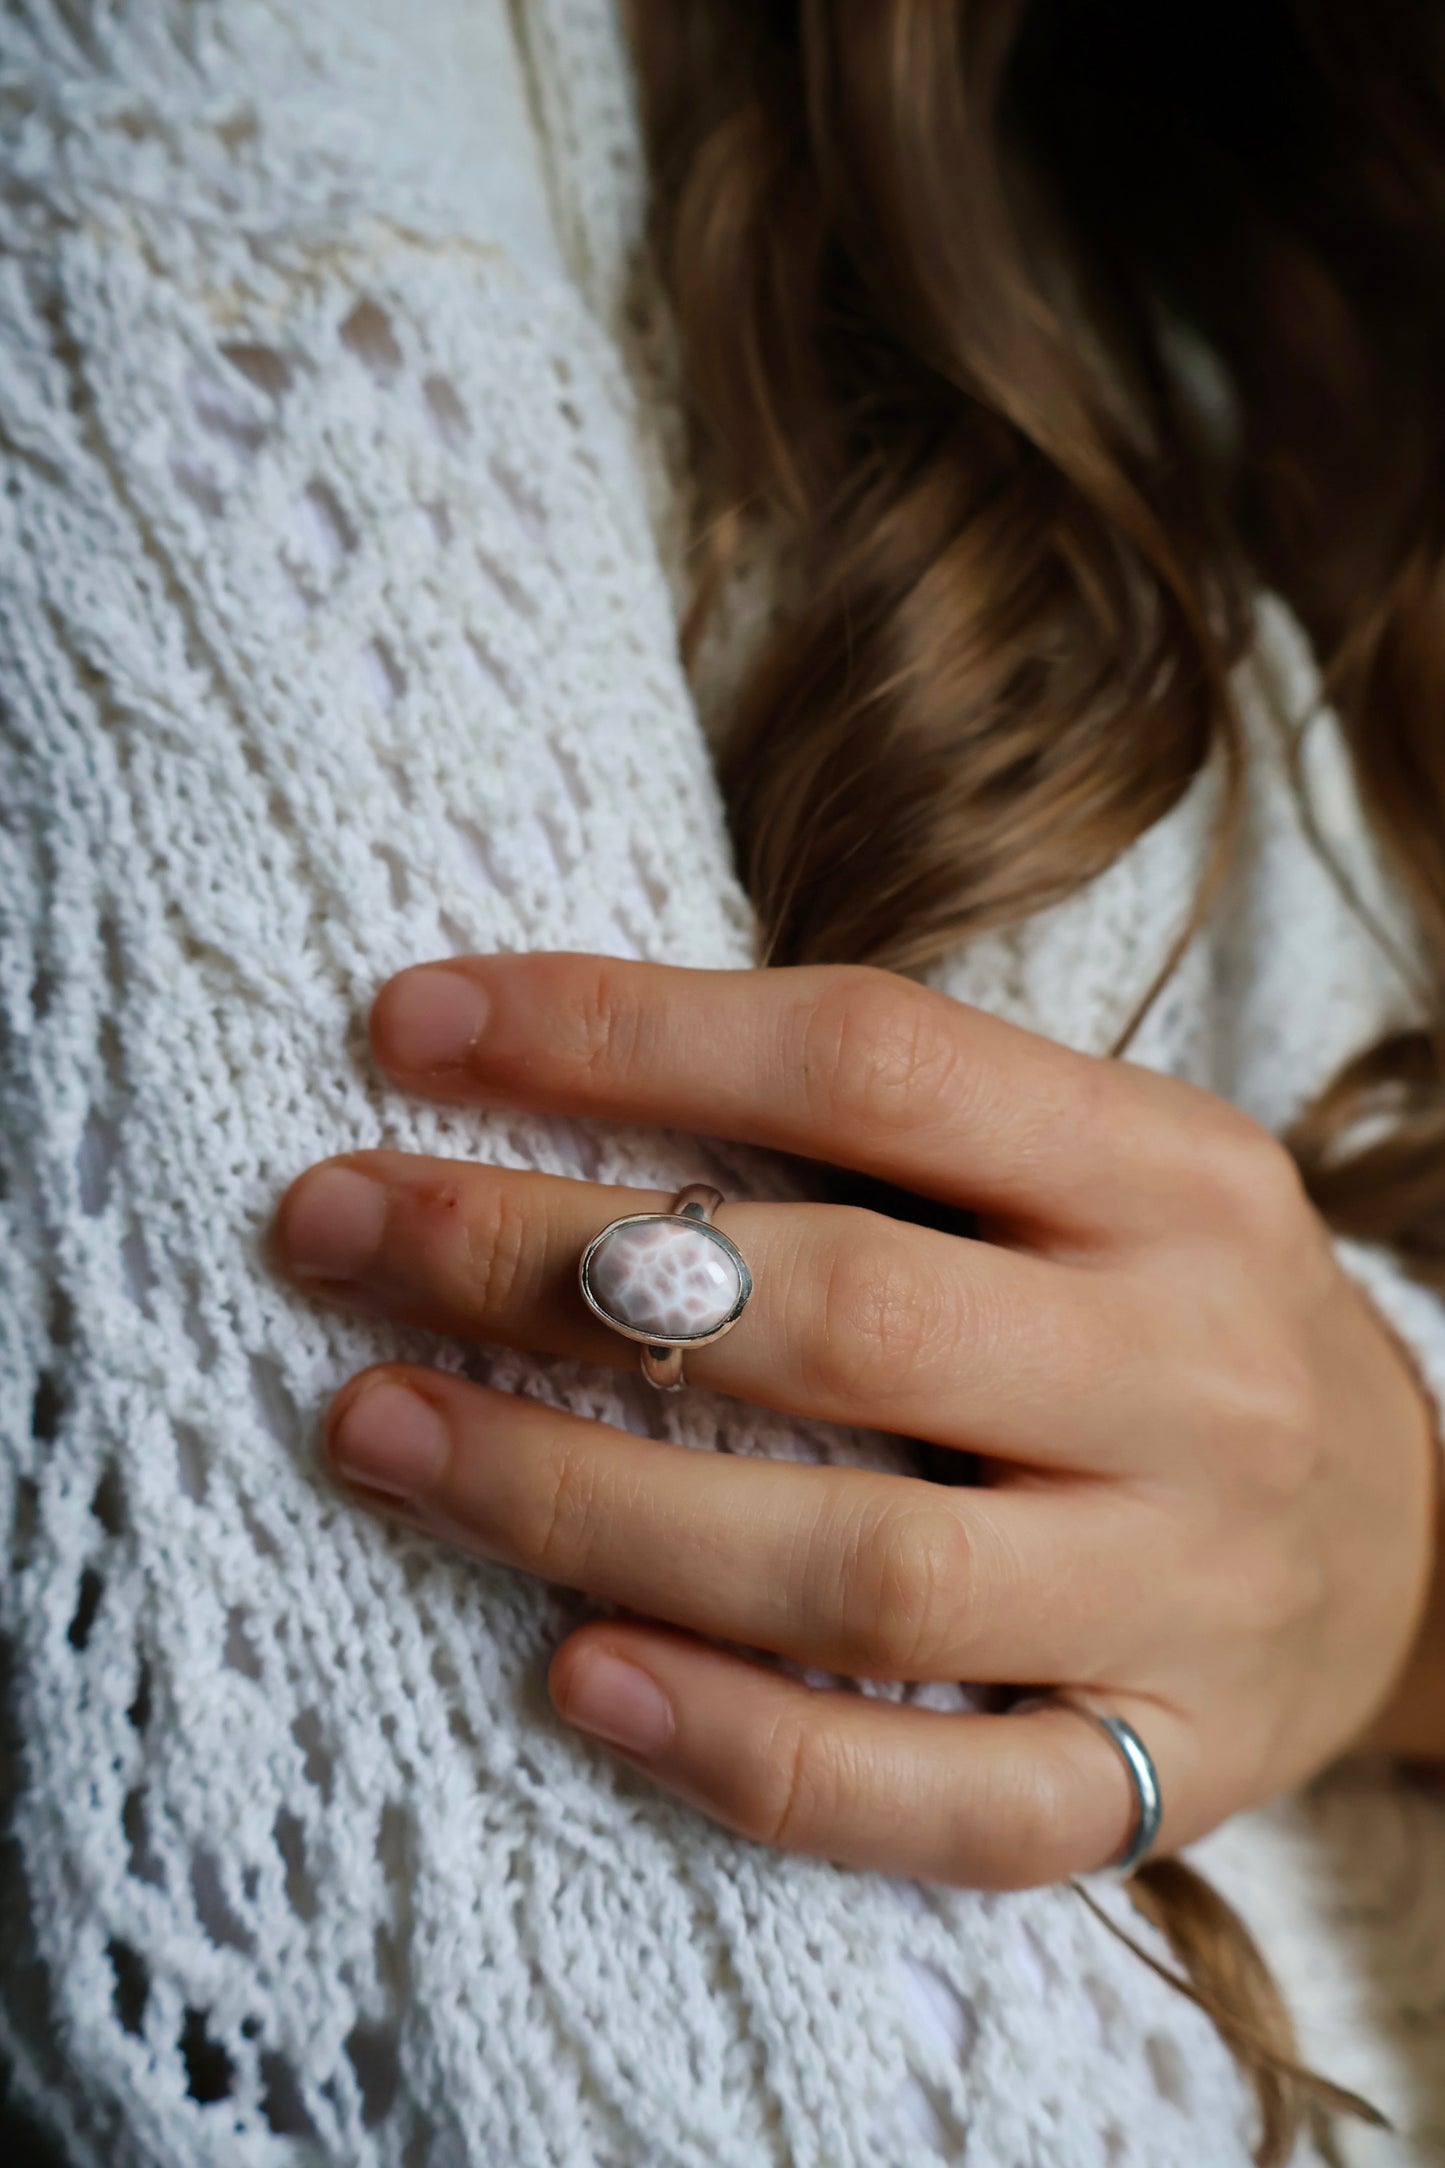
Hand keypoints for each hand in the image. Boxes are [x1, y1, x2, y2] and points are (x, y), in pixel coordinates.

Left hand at [272, 955, 1438, 1888]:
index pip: (870, 1056)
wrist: (1412, 1535)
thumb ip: (892, 1132)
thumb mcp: (1096, 1169)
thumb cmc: (1175, 1317)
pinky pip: (946, 1795)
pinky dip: (745, 1749)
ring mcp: (1184, 1585)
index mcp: (1167, 1171)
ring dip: (582, 1501)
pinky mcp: (1160, 1766)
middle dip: (544, 1265)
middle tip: (333, 1231)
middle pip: (835, 1308)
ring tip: (379, 1433)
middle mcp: (1188, 1368)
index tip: (410, 1024)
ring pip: (859, 1560)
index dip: (623, 1029)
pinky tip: (571, 1680)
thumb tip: (558, 1088)